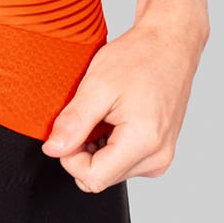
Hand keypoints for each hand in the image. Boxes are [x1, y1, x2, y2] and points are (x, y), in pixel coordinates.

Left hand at [39, 3, 207, 192]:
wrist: (169, 44)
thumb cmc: (140, 57)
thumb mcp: (98, 84)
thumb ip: (74, 121)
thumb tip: (54, 149)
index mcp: (144, 142)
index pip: (93, 178)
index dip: (70, 158)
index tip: (67, 131)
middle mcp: (157, 158)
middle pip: (102, 177)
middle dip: (83, 151)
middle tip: (85, 115)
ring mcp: (161, 157)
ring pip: (111, 170)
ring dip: (97, 147)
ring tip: (104, 113)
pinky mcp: (159, 152)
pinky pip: (124, 161)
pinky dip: (111, 144)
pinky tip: (114, 118)